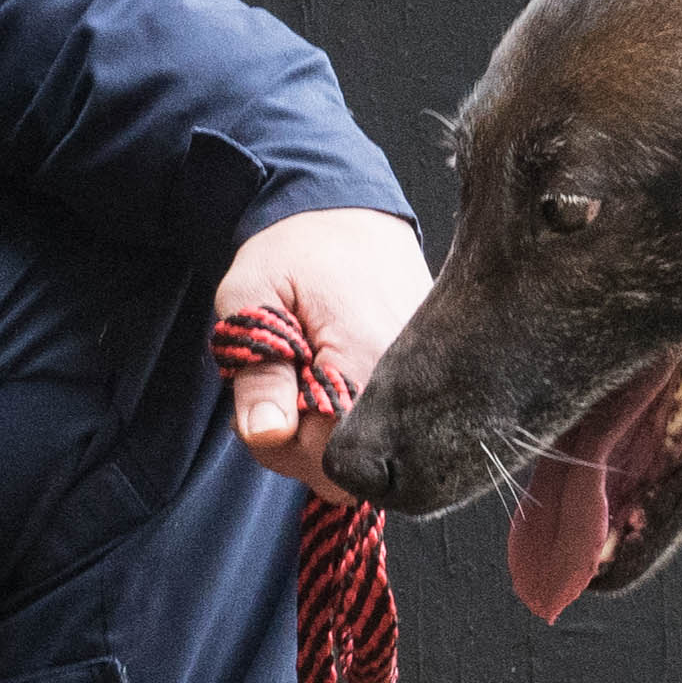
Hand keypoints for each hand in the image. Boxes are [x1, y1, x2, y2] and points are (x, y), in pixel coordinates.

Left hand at [214, 205, 432, 491]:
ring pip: (373, 458)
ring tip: (309, 376)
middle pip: (355, 472)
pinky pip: (390, 433)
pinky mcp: (430, 382)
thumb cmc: (295, 250)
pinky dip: (355, 418)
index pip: (332, 463)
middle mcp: (412, 383)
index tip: (269, 402)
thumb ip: (257, 370)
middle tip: (282, 385)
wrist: (347, 210)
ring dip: (329, 433)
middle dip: (306, 447)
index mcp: (368, 362)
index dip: (288, 448)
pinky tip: (336, 377)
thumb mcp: (251, 297)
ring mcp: (427, 385)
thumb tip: (267, 432)